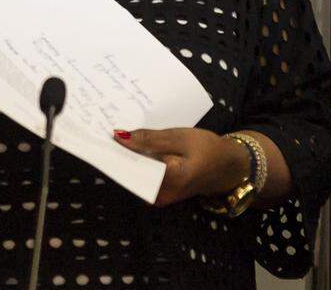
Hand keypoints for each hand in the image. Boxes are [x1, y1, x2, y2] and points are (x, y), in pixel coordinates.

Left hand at [113, 127, 249, 206]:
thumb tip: (119, 136)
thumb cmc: (208, 149)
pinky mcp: (160, 195)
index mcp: (168, 180)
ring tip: (119, 137)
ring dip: (128, 158)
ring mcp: (159, 198)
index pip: (131, 168)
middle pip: (131, 173)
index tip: (102, 137)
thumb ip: (150, 138)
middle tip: (109, 132)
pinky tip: (135, 148)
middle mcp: (160, 195)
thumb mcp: (180, 137)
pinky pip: (142, 178)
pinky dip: (138, 163)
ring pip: (135, 176)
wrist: (228, 167)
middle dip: (120, 154)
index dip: (115, 153)